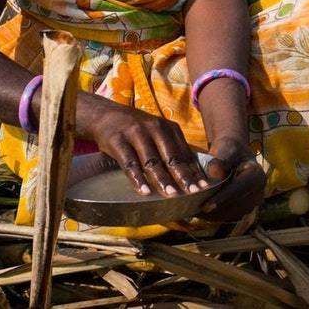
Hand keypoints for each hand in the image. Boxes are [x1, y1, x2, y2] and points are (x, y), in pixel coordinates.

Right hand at [84, 102, 206, 196]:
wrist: (105, 115)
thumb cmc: (136, 129)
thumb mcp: (157, 132)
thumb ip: (172, 148)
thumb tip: (192, 173)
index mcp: (169, 128)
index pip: (184, 153)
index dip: (194, 171)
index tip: (203, 187)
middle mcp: (155, 128)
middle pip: (171, 156)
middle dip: (183, 176)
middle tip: (193, 192)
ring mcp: (136, 133)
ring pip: (151, 161)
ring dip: (162, 179)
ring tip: (171, 194)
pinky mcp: (117, 141)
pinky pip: (129, 162)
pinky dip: (137, 178)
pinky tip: (144, 191)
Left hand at [199, 137, 265, 221]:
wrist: (234, 155)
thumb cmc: (228, 149)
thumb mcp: (225, 148)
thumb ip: (221, 160)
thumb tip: (214, 174)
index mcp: (256, 175)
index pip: (238, 189)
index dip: (221, 199)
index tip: (205, 206)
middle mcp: (258, 192)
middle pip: (233, 206)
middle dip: (212, 209)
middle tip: (191, 210)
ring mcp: (251, 204)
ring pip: (229, 215)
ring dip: (211, 215)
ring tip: (192, 211)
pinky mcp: (242, 210)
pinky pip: (227, 217)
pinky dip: (212, 215)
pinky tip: (198, 210)